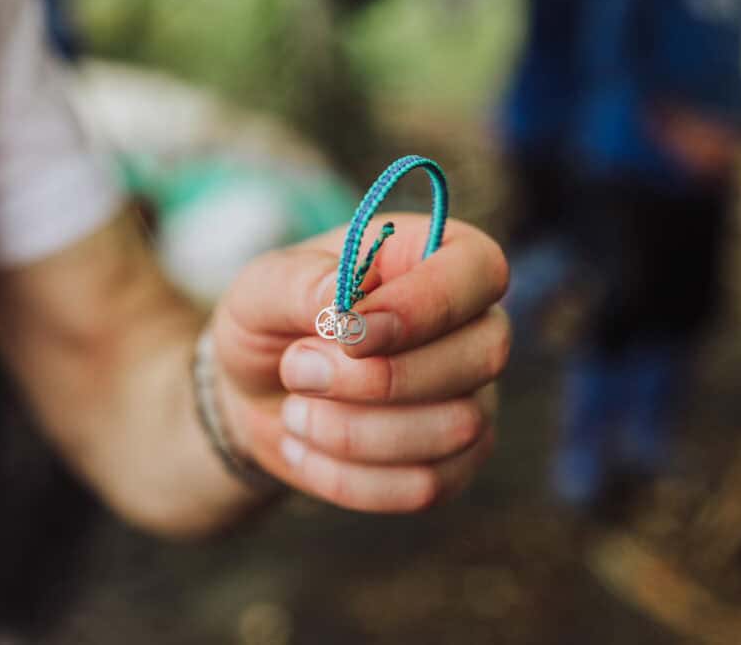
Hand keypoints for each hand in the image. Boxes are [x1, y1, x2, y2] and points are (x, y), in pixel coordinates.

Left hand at [212, 213, 509, 512]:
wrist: (256, 392)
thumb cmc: (272, 320)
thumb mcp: (264, 287)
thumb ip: (301, 285)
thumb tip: (344, 303)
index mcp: (437, 255)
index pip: (477, 270)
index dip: (424, 306)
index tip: (350, 334)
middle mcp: (473, 325)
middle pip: (483, 355)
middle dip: (379, 377)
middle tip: (295, 369)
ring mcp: (473, 399)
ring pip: (457, 428)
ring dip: (354, 431)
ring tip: (294, 412)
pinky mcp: (453, 464)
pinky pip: (426, 486)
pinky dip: (349, 477)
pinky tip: (305, 449)